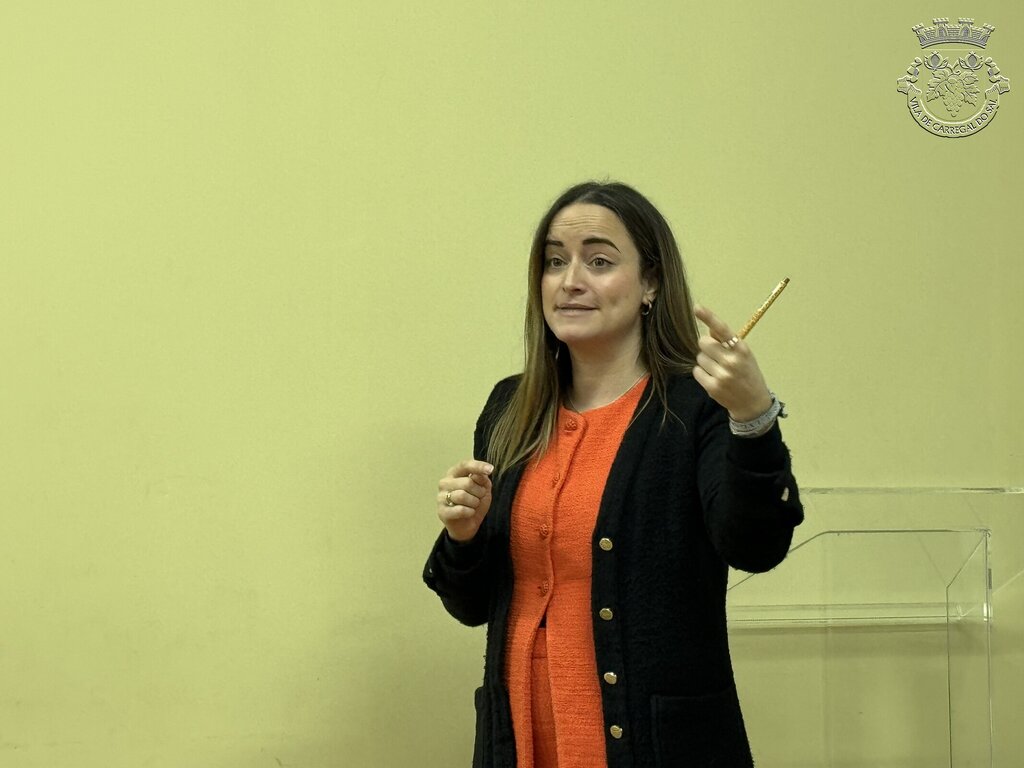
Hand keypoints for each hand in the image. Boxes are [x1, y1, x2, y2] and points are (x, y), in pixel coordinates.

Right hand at [437, 460, 493, 542]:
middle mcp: (445, 482)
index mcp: (454, 473)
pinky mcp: (442, 511)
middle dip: (479, 492)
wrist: (468, 525)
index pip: (465, 465)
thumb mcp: (483, 488)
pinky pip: (460, 510)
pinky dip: (470, 512)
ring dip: (474, 502)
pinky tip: (470, 513)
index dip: (478, 466)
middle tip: (479, 498)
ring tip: (474, 506)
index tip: (490, 469)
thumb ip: (482, 479)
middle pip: (467, 482)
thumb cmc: (474, 502)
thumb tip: (481, 474)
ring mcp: (441, 497)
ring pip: (462, 496)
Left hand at [692, 304, 772, 421]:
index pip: (722, 329)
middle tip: (716, 356)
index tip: (697, 307)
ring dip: (705, 361)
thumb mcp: (743, 355)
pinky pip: (697, 371)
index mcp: (742, 349)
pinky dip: (702, 373)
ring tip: (718, 370)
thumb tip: (709, 330)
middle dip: (707, 347)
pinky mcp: (712, 387)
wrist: (753, 403)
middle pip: (703, 342)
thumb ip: (727, 343)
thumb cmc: (747, 374)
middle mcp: (732, 360)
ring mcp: (722, 375)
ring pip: (699, 357)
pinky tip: (713, 378)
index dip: (709, 317)